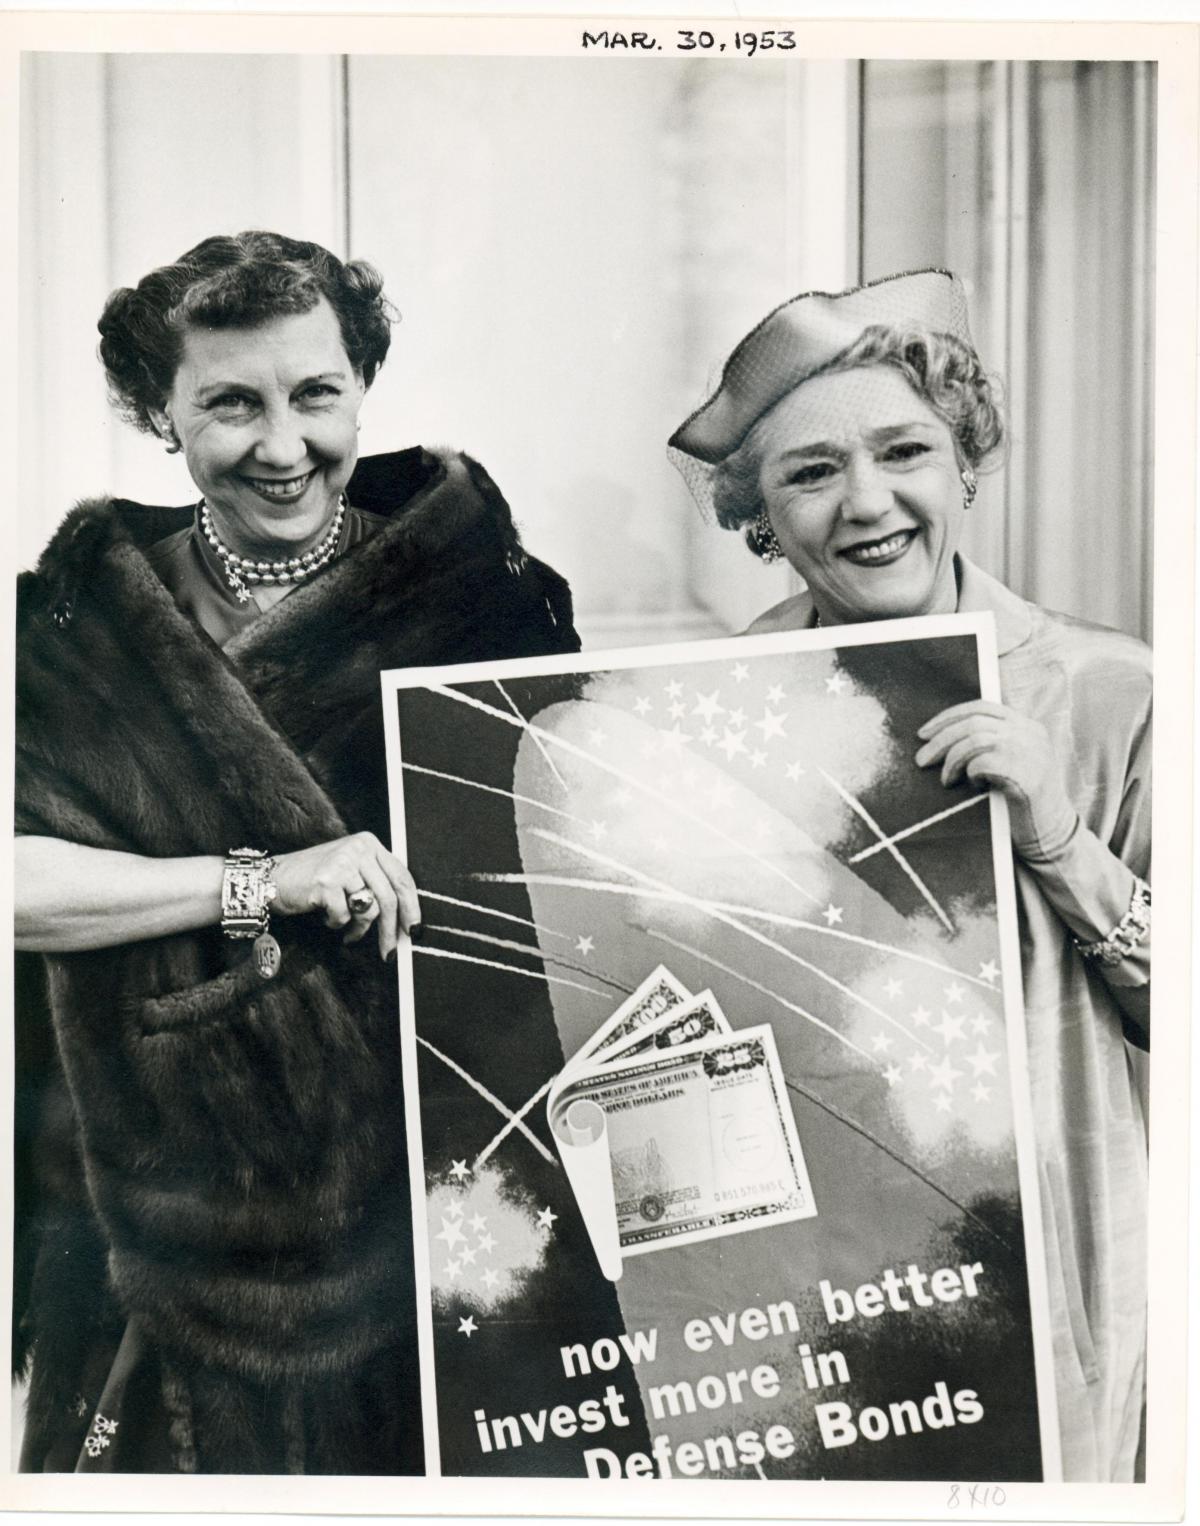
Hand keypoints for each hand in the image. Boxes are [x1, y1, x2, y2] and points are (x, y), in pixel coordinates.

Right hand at [271, 832, 420, 958]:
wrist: (270, 880)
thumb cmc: (313, 881)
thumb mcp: (350, 872)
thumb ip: (375, 884)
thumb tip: (404, 920)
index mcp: (369, 844)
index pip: (402, 877)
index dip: (412, 906)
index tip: (414, 930)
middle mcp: (359, 849)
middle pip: (389, 896)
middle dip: (390, 929)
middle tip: (389, 952)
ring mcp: (342, 863)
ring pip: (368, 908)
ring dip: (358, 928)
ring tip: (347, 930)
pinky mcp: (327, 880)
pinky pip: (344, 915)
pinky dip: (336, 923)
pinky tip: (326, 916)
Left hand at [915, 700, 1077, 861]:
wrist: (1052, 836)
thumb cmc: (1022, 803)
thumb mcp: (1011, 764)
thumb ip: (990, 745)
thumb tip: (941, 738)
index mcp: (1027, 727)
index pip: (981, 708)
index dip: (948, 717)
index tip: (924, 733)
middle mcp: (1031, 734)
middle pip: (973, 722)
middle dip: (941, 740)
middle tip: (921, 759)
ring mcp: (1031, 753)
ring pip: (974, 740)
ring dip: (952, 760)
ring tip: (946, 780)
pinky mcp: (1027, 775)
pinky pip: (983, 763)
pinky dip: (971, 774)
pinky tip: (975, 787)